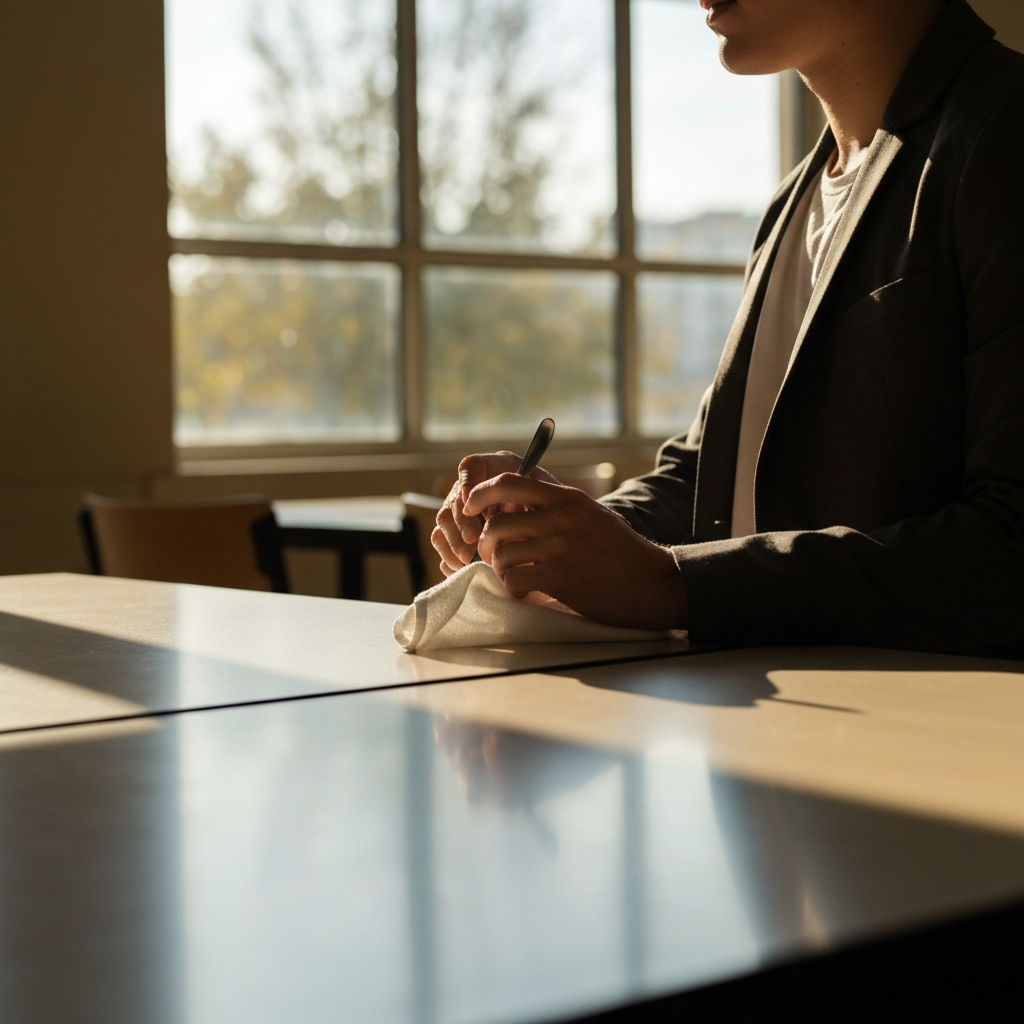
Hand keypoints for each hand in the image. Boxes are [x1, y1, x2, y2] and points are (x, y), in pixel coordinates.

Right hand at [432, 451, 558, 575]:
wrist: (554, 535)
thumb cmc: (553, 512)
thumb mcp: (549, 500)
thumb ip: (531, 499)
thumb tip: (510, 510)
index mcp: (495, 469)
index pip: (471, 466)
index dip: (468, 483)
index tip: (474, 505)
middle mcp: (474, 487)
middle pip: (455, 498)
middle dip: (462, 521)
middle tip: (473, 540)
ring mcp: (463, 510)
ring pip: (443, 520)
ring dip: (453, 540)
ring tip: (467, 559)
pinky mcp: (457, 533)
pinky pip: (440, 540)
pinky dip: (447, 554)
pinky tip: (459, 566)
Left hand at [463, 473, 688, 629]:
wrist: (652, 584)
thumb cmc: (620, 552)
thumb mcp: (591, 515)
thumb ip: (558, 507)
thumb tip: (516, 505)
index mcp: (567, 498)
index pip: (509, 482)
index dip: (481, 494)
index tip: (469, 507)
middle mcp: (561, 518)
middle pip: (496, 523)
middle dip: (486, 543)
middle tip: (493, 556)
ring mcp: (559, 547)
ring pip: (501, 553)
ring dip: (500, 569)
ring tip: (514, 576)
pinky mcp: (559, 577)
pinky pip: (514, 580)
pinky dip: (513, 589)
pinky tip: (526, 591)